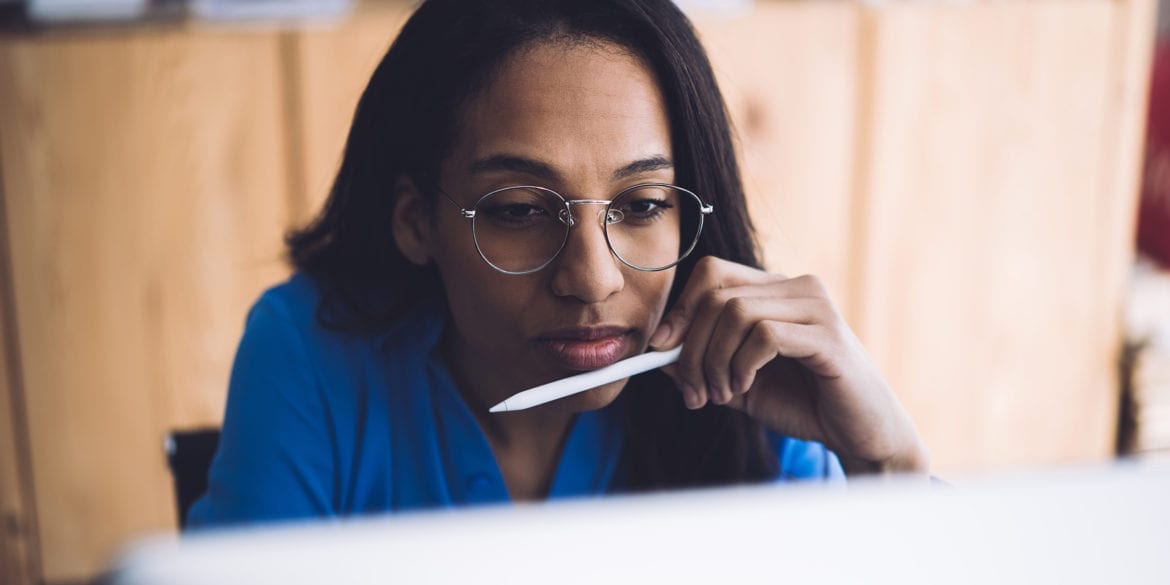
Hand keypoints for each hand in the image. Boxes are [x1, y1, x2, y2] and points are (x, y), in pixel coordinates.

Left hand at [649, 257, 929, 474]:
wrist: (859, 436)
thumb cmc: (806, 406)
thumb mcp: (740, 384)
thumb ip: (704, 365)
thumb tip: (658, 351)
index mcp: (777, 292)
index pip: (713, 273)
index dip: (681, 308)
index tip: (662, 349)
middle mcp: (798, 288)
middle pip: (717, 295)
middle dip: (691, 347)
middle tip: (693, 390)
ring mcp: (816, 307)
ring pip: (735, 312)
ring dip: (715, 360)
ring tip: (721, 394)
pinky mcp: (827, 336)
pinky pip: (764, 334)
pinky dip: (742, 364)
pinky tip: (745, 388)